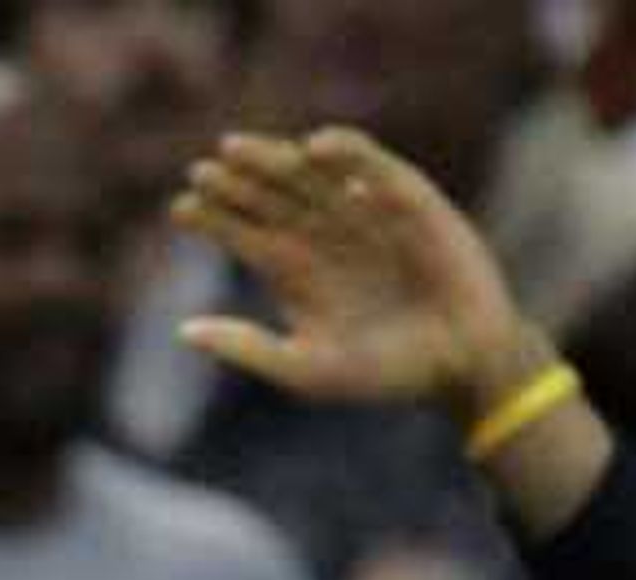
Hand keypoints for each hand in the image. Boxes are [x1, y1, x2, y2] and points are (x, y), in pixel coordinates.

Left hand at [175, 125, 547, 431]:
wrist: (456, 366)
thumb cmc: (383, 375)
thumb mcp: (306, 370)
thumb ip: (248, 349)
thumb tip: (183, 331)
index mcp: (297, 274)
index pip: (247, 235)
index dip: (215, 220)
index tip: (180, 208)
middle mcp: (325, 237)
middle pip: (272, 198)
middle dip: (237, 182)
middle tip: (201, 170)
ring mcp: (364, 214)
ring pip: (312, 176)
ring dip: (276, 161)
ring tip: (237, 151)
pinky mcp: (407, 199)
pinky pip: (373, 165)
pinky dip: (347, 153)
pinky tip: (313, 148)